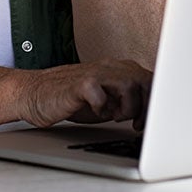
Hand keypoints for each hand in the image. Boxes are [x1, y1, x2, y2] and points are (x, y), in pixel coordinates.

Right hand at [16, 59, 152, 129]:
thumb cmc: (72, 100)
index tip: (148, 122)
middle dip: (146, 106)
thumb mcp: (107, 101)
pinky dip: (102, 108)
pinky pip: (101, 95)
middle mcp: (110, 67)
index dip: (155, 103)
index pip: (151, 80)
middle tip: (136, 124)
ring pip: (129, 84)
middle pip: (146, 80)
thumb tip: (152, 116)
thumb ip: (129, 101)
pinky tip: (95, 112)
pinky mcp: (80, 84)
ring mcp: (95, 73)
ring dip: (127, 107)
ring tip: (113, 116)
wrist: (35, 94)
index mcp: (119, 70)